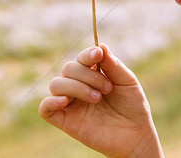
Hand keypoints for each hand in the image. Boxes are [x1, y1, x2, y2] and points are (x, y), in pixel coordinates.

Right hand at [39, 43, 163, 157]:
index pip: (81, 58)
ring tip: (97, 98)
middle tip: (107, 89)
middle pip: (68, 69)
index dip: (87, 54)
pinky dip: (51, 101)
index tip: (98, 55)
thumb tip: (100, 45)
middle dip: (88, 75)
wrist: (135, 135)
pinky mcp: (65, 120)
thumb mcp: (127, 81)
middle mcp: (78, 86)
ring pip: (56, 84)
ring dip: (76, 87)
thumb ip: (113, 65)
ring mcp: (71, 103)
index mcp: (92, 74)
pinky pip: (45, 108)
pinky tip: (65, 101)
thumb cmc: (132, 106)